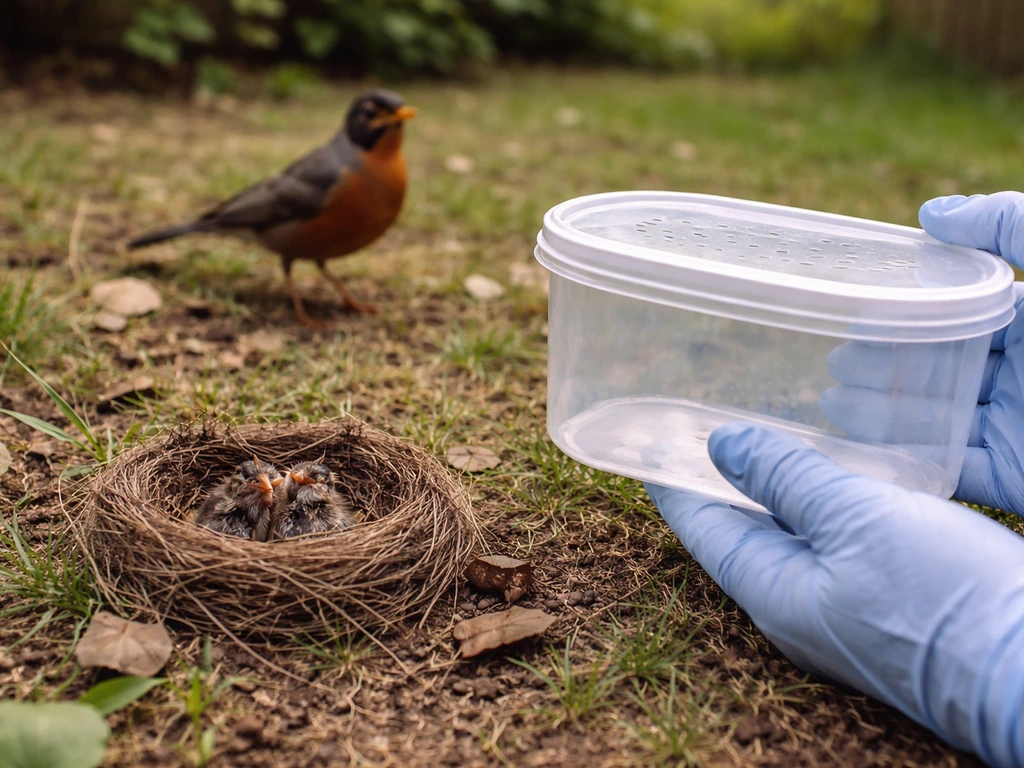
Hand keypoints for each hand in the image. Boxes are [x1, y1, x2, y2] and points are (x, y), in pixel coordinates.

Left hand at [645, 423, 1023, 766]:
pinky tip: (833, 472)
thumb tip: (723, 444)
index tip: (647, 442)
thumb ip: (786, 478)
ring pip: (792, 533)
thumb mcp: (855, 522)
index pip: (702, 526)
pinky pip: (835, 542)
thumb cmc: (942, 602)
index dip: (673, 480)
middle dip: (720, 479)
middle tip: (701, 428)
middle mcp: (798, 603)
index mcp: (773, 591)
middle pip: (741, 529)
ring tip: (759, 436)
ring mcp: (843, 604)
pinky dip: (822, 500)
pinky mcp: (886, 598)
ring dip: (773, 485)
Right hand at [822, 192, 1023, 513]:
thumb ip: (1012, 222)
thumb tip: (933, 215)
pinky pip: (950, 469)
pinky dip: (904, 463)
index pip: (951, 317)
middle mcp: (1021, 376)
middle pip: (934, 370)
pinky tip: (857, 450)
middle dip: (877, 368)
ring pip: (933, 421)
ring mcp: (1017, 428)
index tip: (849, 318)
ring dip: (879, 416)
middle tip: (826, 365)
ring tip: (827, 404)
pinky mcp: (1016, 476)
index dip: (898, 318)